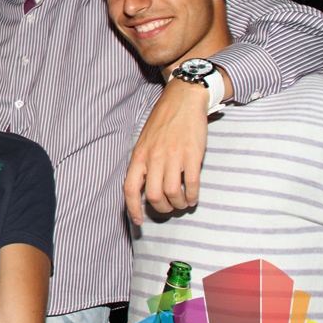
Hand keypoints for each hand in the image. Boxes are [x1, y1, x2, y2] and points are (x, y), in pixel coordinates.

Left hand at [125, 79, 207, 224]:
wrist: (183, 100)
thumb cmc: (163, 122)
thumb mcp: (144, 141)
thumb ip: (143, 163)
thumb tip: (143, 188)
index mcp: (139, 156)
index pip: (130, 188)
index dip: (133, 209)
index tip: (139, 221)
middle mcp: (154, 158)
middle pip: (153, 196)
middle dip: (162, 209)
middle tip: (169, 208)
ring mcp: (173, 157)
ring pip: (173, 194)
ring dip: (179, 204)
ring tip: (183, 203)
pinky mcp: (192, 155)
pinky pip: (191, 184)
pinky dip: (192, 196)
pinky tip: (193, 197)